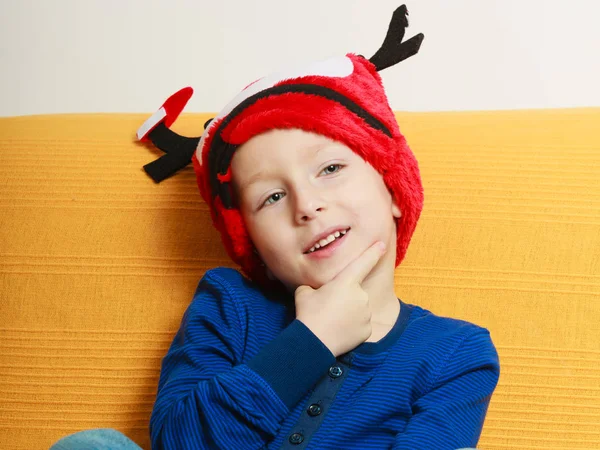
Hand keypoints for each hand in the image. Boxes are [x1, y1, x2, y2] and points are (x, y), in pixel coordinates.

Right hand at [294, 241, 386, 356]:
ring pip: (359, 308)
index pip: (364, 262)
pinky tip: (340, 330)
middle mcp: (360, 295)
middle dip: (345, 297)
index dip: (374, 252)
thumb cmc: (308, 314)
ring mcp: (366, 313)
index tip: (382, 245)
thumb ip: (314, 286)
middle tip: (328, 308)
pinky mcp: (367, 329)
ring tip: (332, 320)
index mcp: (346, 282)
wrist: (313, 342)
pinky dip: (352, 326)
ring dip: (349, 312)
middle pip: (355, 291)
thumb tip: (314, 289)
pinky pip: (361, 324)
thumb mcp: (304, 292)